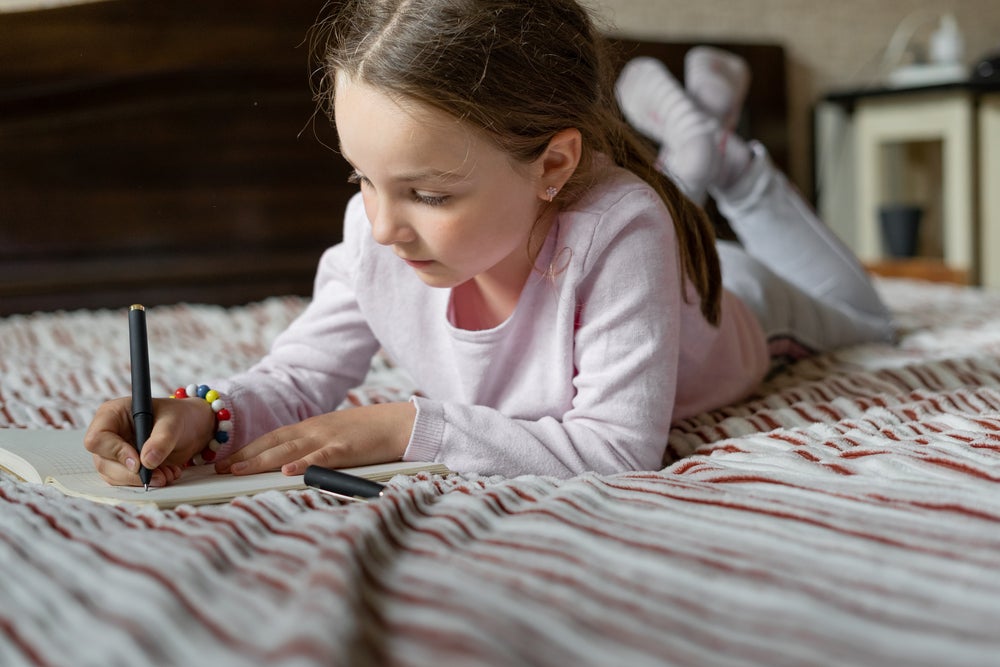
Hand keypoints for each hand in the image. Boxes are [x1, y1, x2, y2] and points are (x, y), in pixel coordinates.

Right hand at [84, 396, 215, 486]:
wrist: (191, 427)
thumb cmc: (179, 416)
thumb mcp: (174, 422)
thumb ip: (161, 440)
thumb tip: (147, 462)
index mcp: (112, 414)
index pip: (97, 439)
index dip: (115, 453)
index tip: (139, 462)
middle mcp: (108, 434)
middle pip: (103, 462)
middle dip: (132, 474)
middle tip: (160, 476)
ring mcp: (114, 452)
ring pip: (113, 476)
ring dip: (141, 481)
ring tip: (168, 474)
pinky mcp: (124, 466)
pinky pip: (126, 481)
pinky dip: (147, 482)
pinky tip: (167, 474)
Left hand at [215, 401, 415, 475]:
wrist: (399, 423)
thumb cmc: (371, 433)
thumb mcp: (337, 436)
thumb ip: (316, 447)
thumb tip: (294, 463)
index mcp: (311, 428)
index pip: (272, 438)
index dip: (248, 448)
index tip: (226, 460)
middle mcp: (314, 430)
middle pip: (273, 443)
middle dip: (244, 456)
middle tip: (219, 468)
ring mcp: (328, 438)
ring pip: (288, 450)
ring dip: (261, 461)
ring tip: (238, 470)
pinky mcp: (346, 449)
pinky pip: (320, 458)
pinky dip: (303, 464)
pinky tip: (287, 472)